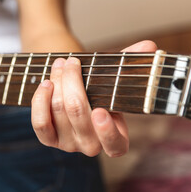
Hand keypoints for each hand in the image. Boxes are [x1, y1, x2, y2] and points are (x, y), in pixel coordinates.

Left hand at [31, 40, 157, 156]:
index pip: (115, 146)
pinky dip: (41, 100)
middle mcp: (92, 146)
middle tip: (71, 61)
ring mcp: (69, 145)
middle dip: (73, 82)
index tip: (100, 111)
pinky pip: (40, 123)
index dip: (107, 132)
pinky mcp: (48, 140)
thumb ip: (131, 63)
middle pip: (79, 114)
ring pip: (60, 112)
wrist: (72, 94)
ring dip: (57, 82)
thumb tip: (149, 45)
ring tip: (60, 64)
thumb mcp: (113, 78)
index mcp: (116, 138)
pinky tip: (46, 83)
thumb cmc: (98, 87)